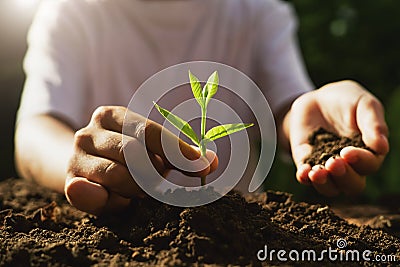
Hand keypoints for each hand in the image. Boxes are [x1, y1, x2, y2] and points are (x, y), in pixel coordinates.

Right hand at [65, 106, 217, 214]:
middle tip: (162, 185)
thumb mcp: (150, 151)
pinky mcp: (69, 183)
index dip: (178, 150)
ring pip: (117, 174)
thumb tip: (212, 161)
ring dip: (137, 189)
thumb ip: (179, 155)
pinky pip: (92, 195)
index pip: (149, 131)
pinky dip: (110, 201)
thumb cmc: (126, 158)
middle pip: (133, 152)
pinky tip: (118, 200)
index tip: (203, 166)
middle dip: (155, 173)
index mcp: (113, 115)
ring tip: (138, 190)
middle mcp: (89, 131)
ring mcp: (76, 157)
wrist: (83, 169)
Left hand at [288, 80, 388, 195]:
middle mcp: (350, 166)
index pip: (370, 165)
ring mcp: (327, 167)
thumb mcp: (363, 104)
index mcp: (369, 152)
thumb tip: (382, 147)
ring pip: (331, 188)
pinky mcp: (306, 163)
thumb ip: (373, 123)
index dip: (361, 162)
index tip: (348, 152)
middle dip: (344, 177)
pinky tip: (303, 173)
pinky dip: (305, 178)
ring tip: (317, 172)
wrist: (317, 98)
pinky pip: (306, 178)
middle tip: (334, 163)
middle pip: (353, 185)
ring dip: (325, 183)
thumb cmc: (347, 100)